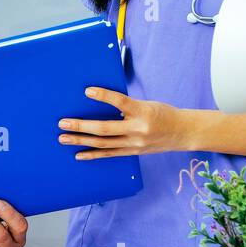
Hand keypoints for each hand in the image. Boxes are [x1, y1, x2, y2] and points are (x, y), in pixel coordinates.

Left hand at [58, 87, 190, 158]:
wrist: (183, 133)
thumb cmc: (162, 113)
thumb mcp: (147, 103)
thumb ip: (126, 105)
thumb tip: (98, 100)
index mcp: (143, 112)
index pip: (121, 102)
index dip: (104, 96)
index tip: (87, 91)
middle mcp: (138, 130)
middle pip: (105, 129)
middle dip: (81, 126)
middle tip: (62, 123)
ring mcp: (135, 144)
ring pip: (103, 144)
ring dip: (81, 141)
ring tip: (64, 138)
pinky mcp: (133, 152)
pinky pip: (109, 154)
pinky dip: (93, 155)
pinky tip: (78, 154)